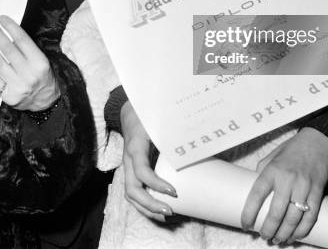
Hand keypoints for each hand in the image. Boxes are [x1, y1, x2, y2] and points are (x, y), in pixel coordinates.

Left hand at [0, 15, 59, 110]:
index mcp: (40, 63)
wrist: (45, 100)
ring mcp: (17, 86)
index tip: (2, 19)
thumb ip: (27, 49)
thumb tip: (8, 34)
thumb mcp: (42, 59)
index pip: (22, 40)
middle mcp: (29, 75)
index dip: (11, 27)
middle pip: (8, 50)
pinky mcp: (7, 96)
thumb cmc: (42, 75)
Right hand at [120, 101, 176, 221]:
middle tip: (170, 211)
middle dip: (150, 204)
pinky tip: (160, 208)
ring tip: (167, 215)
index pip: (141, 170)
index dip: (156, 183)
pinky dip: (145, 203)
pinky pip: (134, 191)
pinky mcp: (132, 171)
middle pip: (132, 190)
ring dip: (147, 208)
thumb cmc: (147, 115)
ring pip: (131, 194)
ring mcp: (128, 167)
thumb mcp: (158, 120)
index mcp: (135, 146)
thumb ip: (174, 130)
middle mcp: (129, 159)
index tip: (174, 191)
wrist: (130, 112)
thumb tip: (199, 140)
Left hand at [241, 128, 327, 244]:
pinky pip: (310, 217)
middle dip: (268, 229)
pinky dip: (302, 231)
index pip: (257, 194)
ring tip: (277, 240)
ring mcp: (304, 187)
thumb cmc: (290, 150)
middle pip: (276, 212)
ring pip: (293, 219)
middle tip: (263, 236)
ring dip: (284, 234)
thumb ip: (262, 173)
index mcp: (272, 170)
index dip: (249, 212)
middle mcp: (287, 179)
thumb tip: (254, 191)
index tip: (245, 224)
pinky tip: (294, 236)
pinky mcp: (317, 193)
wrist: (316, 143)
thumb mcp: (271, 157)